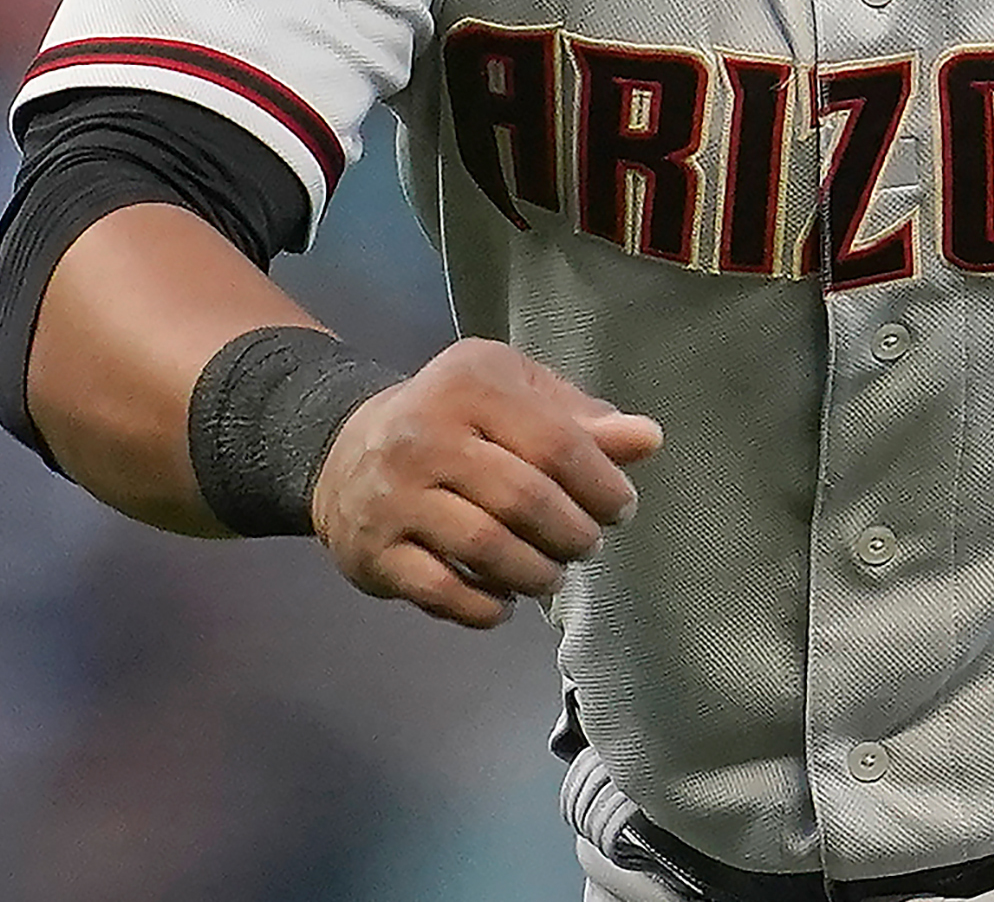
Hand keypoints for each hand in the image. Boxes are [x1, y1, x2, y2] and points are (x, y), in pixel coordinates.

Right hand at [310, 338, 664, 628]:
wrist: (345, 451)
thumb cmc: (456, 419)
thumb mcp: (516, 397)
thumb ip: (581, 420)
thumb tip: (648, 440)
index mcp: (469, 385)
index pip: (556, 443)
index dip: (602, 485)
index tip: (620, 508)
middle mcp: (423, 436)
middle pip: (525, 499)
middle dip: (573, 533)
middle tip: (587, 544)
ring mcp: (393, 497)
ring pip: (487, 548)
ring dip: (538, 573)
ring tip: (552, 574)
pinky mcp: (374, 551)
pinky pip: (444, 593)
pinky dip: (488, 607)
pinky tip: (506, 601)